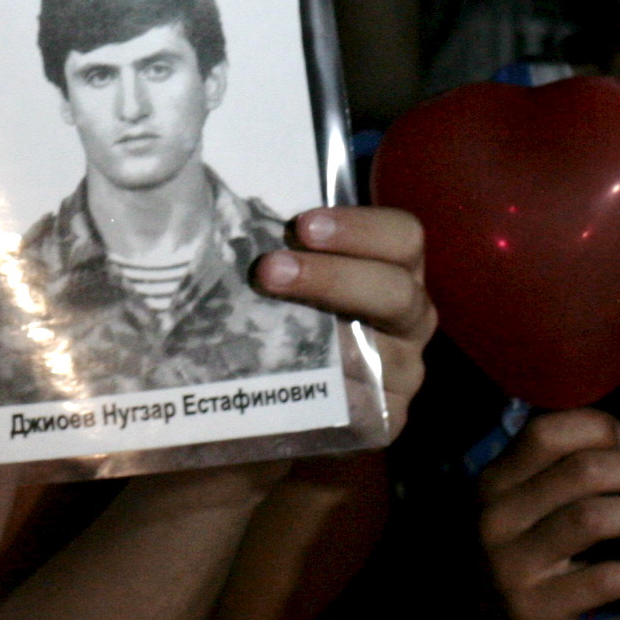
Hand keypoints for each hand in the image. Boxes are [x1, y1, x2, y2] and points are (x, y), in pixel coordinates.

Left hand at [257, 206, 438, 437]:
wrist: (264, 405)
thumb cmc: (273, 319)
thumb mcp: (278, 274)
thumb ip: (271, 242)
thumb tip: (212, 199)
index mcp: (391, 268)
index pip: (402, 238)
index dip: (359, 228)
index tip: (302, 225)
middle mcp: (406, 319)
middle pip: (398, 292)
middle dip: (333, 277)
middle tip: (269, 270)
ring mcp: (401, 373)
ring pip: (380, 350)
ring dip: (323, 333)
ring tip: (265, 329)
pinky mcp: (384, 419)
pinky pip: (364, 405)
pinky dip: (325, 391)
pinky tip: (284, 382)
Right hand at [465, 408, 619, 619]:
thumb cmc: (513, 567)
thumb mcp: (513, 515)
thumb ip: (547, 478)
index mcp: (492, 484)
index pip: (544, 434)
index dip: (595, 427)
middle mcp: (495, 519)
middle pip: (579, 472)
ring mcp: (511, 567)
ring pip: (592, 519)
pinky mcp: (535, 611)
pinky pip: (600, 582)